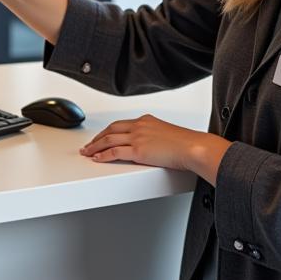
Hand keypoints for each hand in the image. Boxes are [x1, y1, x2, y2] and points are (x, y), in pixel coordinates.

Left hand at [81, 114, 229, 181]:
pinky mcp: (138, 150)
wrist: (193, 147)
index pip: (121, 124)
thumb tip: (152, 147)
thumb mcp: (168, 135)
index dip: (107, 131)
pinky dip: (103, 155)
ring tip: (87, 152)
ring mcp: (138, 137)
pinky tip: (97, 158)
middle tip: (88, 145)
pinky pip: (114, 152)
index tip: (101, 136)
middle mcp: (139, 126)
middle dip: (97, 138)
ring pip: (108, 140)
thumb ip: (156, 137)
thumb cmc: (186, 144)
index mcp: (146, 121)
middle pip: (110, 130)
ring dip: (95, 147)